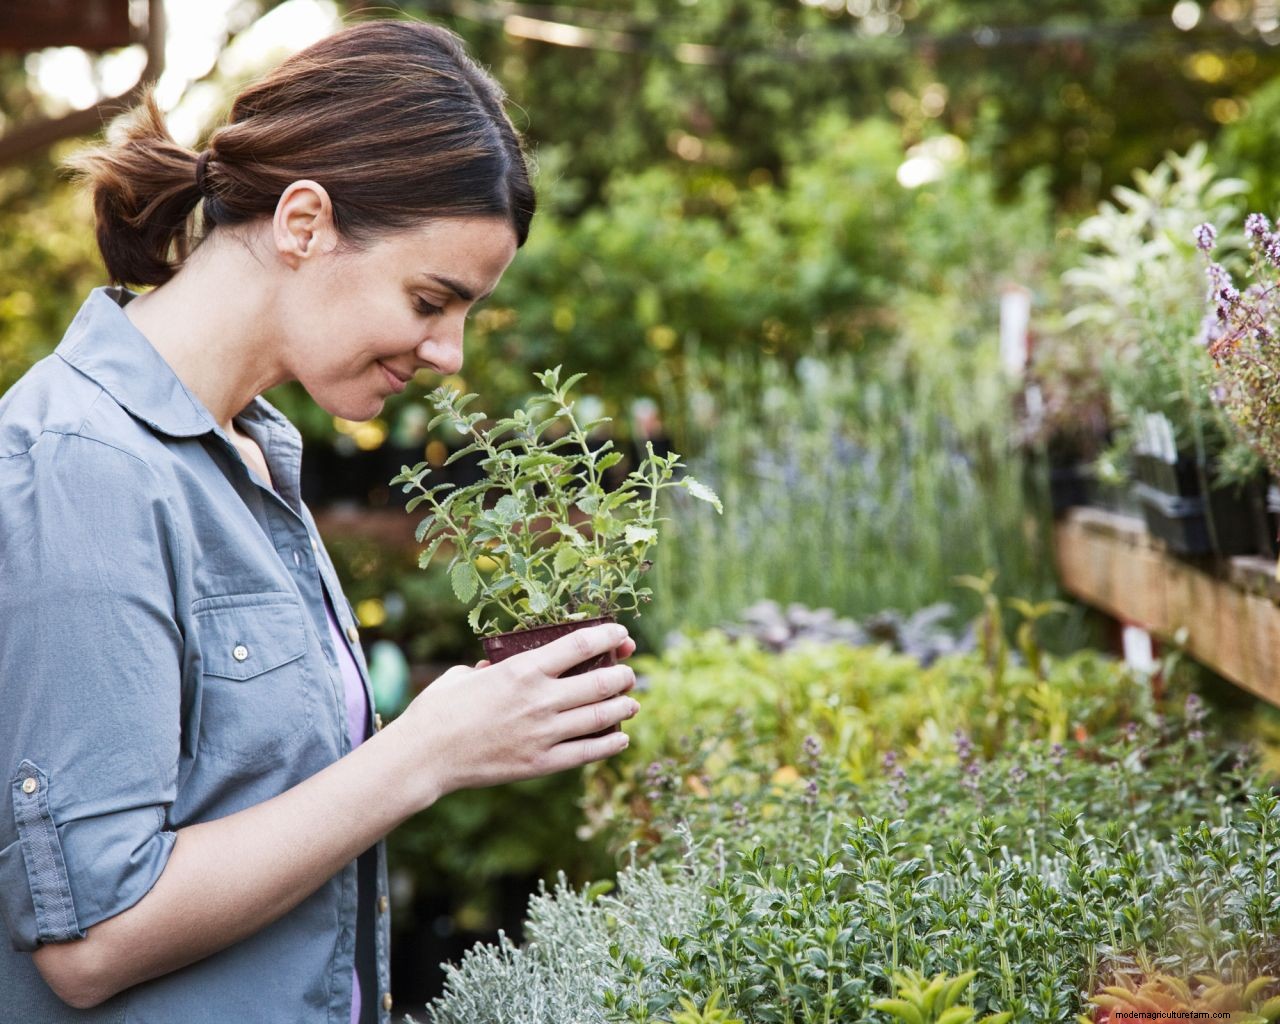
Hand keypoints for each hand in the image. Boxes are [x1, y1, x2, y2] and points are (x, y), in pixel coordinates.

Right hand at [390, 622, 639, 807]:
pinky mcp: (541, 762)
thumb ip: (492, 668)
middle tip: (629, 674)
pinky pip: (587, 752)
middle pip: (601, 682)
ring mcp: (544, 733)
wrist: (425, 755)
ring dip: (623, 708)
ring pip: (601, 717)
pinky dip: (610, 743)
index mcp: (523, 669)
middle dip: (623, 675)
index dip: (608, 636)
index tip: (621, 634)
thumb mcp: (465, 675)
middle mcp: (540, 699)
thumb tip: (498, 667)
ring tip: (632, 704)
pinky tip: (620, 738)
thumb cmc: (439, 709)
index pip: (581, 645)